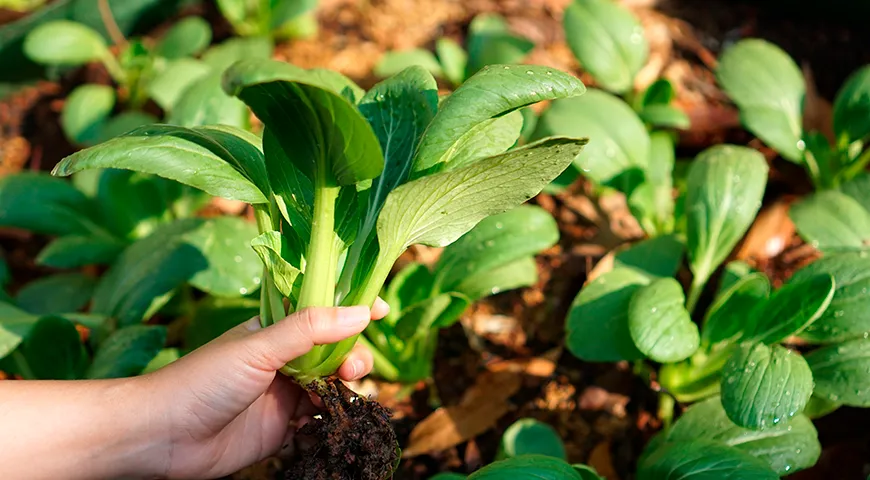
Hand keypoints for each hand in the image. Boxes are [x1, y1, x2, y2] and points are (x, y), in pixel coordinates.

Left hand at [141, 301, 388, 478]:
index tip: (383, 310)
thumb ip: (310, 329)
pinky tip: (329, 422)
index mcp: (274, 329)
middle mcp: (283, 359)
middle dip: (353, 356)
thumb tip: (362, 311)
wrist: (163, 436)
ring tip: (343, 395)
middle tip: (353, 370)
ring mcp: (283, 395)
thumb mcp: (259, 346)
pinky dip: (331, 421)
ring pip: (331, 387)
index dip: (352, 310)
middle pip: (335, 352)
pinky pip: (319, 422)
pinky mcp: (281, 430)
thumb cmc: (203, 379)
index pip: (322, 312)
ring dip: (345, 389)